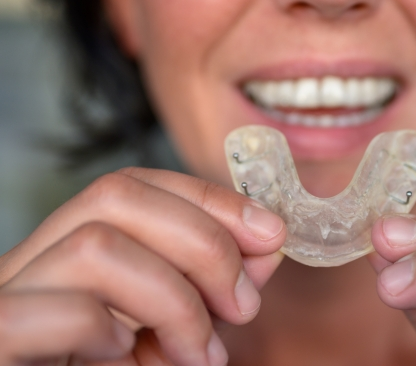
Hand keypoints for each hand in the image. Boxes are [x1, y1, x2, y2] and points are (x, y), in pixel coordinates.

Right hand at [0, 167, 285, 365]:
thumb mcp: (177, 325)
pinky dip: (107, 329)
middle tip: (243, 305)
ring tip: (201, 353)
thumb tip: (266, 244)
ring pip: (93, 247)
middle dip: (204, 242)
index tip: (271, 232)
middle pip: (116, 196)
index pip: (135, 184)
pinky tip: (125, 355)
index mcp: (69, 248)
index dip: (209, 198)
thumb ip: (215, 284)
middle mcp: (29, 261)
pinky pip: (53, 311)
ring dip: (173, 299)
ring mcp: (7, 296)